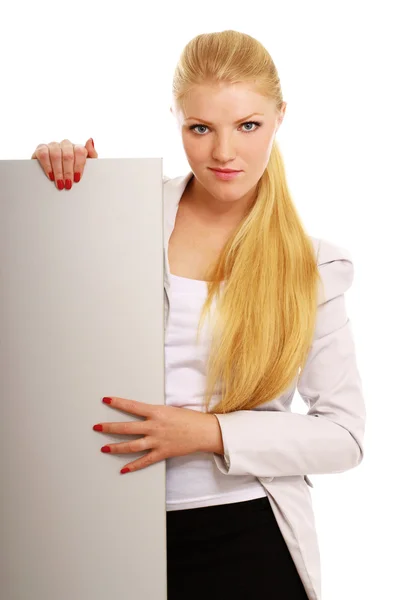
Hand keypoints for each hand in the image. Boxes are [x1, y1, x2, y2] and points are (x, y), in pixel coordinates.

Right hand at [31, 137, 97, 189]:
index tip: (77, 179)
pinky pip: (43, 154)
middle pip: (68, 155)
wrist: (54, 178)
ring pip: (56, 154)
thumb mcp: (86, 166)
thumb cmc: (72, 172)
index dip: (78, 166)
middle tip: (68, 184)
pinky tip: (51, 176)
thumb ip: (91, 154)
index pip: (80, 151)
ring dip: (58, 171)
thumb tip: (90, 140)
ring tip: (60, 183)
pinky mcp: (41, 148)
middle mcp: (65, 144)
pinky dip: (47, 166)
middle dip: (68, 172)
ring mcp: (53, 145)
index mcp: (76, 148)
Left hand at [93, 396, 222, 473]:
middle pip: (126, 428)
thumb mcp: (169, 410)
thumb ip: (154, 413)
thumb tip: (141, 414)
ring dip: (116, 447)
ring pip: (132, 445)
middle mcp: (154, 426)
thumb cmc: (189, 418)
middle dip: (109, 427)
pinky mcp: (162, 453)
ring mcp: (157, 441)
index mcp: (156, 412)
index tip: (106, 400)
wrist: (203, 431)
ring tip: (104, 448)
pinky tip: (123, 469)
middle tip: (97, 427)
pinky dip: (133, 466)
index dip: (118, 403)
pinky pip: (144, 461)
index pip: (132, 407)